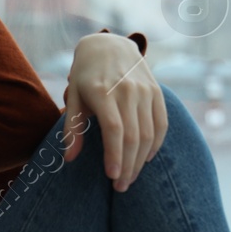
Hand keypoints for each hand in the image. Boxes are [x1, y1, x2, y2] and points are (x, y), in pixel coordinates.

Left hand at [61, 34, 167, 191]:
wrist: (109, 45)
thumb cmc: (86, 76)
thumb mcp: (74, 97)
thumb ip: (73, 128)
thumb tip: (70, 158)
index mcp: (103, 91)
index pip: (114, 129)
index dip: (114, 155)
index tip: (111, 176)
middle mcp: (127, 90)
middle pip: (133, 136)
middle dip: (128, 165)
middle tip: (120, 186)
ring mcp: (145, 90)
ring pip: (148, 133)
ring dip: (141, 160)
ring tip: (130, 178)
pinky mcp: (156, 92)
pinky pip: (161, 124)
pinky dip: (155, 144)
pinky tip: (146, 159)